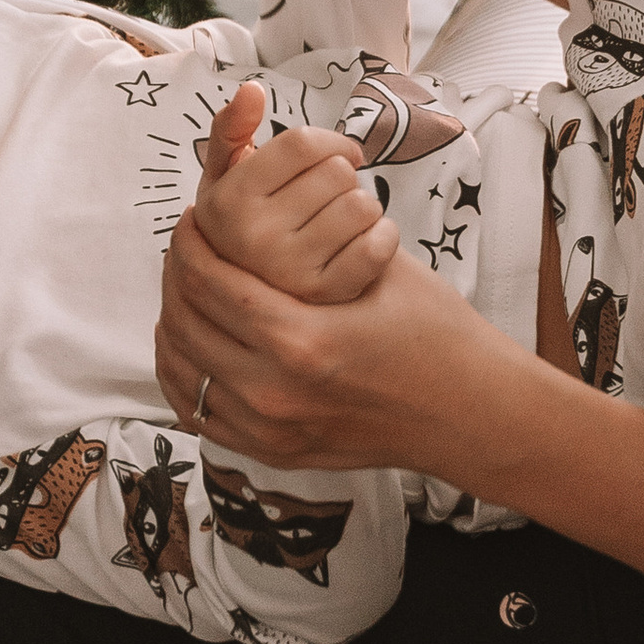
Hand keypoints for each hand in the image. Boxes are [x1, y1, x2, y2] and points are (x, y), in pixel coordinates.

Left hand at [160, 99, 516, 472]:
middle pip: (185, 321)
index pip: (208, 280)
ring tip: (185, 288)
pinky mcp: (272, 453)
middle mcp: (275, 392)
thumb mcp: (379, 266)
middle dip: (177, 275)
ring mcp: (270, 431)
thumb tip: (263, 191)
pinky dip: (187, 375)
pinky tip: (194, 344)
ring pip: (184, 370)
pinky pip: (200, 413)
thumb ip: (314, 233)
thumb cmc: (434, 331)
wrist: (469, 412)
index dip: (190, 241)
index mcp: (301, 339)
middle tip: (185, 246)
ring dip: (175, 321)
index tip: (192, 219)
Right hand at [190, 80, 398, 306]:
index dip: (333, 141)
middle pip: (337, 172)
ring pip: (362, 205)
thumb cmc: (243, 222)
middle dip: (345, 175)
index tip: (342, 153)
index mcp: (228, 201)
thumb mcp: (222, 177)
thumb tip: (252, 90)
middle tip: (336, 193)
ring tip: (346, 217)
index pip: (303, 142)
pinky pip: (378, 246)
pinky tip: (368, 237)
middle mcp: (254, 239)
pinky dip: (385, 234)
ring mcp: (290, 273)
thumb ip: (231, 129)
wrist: (250, 295)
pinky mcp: (326, 297)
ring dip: (364, 205)